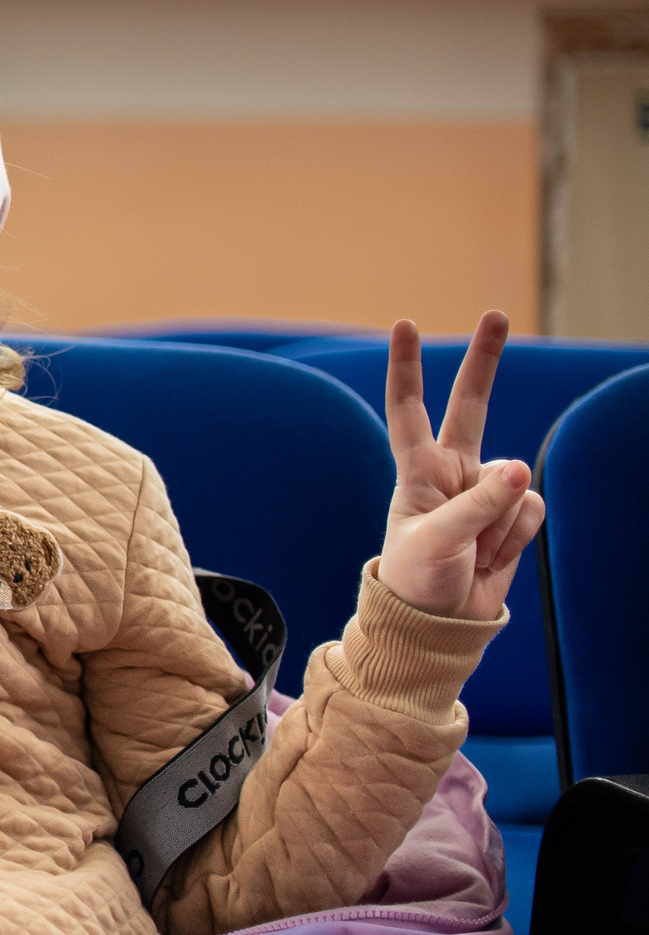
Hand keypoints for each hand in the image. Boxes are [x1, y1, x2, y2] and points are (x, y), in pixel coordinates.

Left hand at [376, 311, 545, 621]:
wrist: (440, 622)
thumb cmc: (418, 579)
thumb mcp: (437, 542)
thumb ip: (477, 506)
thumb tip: (520, 470)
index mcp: (418, 470)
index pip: (409, 409)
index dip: (407, 368)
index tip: (403, 325)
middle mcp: (452, 471)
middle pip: (471, 406)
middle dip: (485, 361)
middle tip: (496, 313)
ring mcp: (484, 491)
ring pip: (514, 483)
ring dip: (499, 522)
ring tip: (472, 550)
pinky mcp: (512, 515)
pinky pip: (530, 510)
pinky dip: (516, 536)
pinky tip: (493, 555)